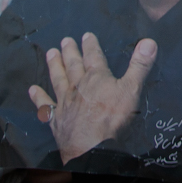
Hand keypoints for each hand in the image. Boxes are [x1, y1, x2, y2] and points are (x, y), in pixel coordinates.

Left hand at [26, 34, 155, 161]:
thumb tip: (149, 41)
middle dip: (70, 52)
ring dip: (54, 66)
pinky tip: (32, 90)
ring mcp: (65, 102)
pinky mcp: (56, 119)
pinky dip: (38, 97)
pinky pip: (45, 105)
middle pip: (73, 66)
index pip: (94, 57)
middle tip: (64, 40)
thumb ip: (139, 65)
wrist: (91, 147)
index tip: (86, 35)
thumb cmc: (113, 119)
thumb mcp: (132, 90)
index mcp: (97, 78)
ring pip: (58, 80)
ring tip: (49, 53)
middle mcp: (78, 87)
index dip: (90, 45)